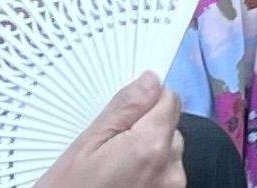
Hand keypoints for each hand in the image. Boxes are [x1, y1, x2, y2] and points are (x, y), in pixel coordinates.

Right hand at [37, 74, 184, 187]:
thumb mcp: (86, 145)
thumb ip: (123, 109)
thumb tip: (151, 80)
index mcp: (151, 146)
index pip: (169, 99)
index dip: (146, 101)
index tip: (123, 115)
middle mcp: (170, 168)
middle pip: (170, 128)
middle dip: (146, 129)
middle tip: (110, 148)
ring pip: (169, 153)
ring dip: (149, 154)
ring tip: (114, 170)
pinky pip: (166, 176)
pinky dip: (150, 175)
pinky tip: (123, 183)